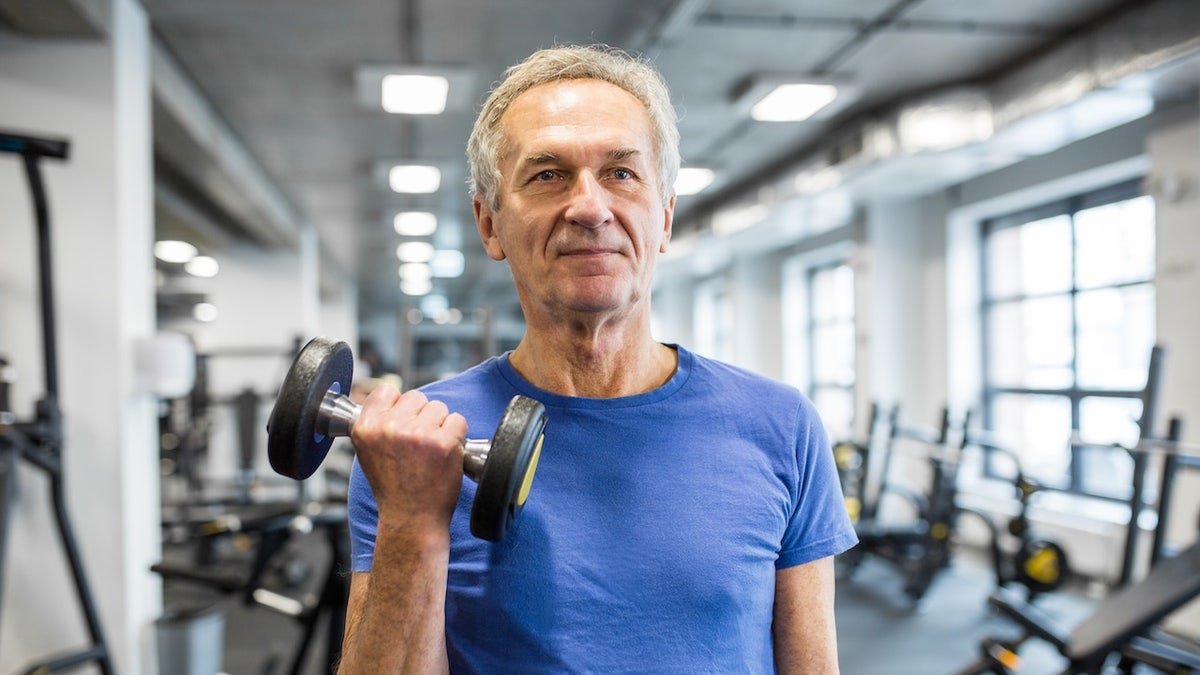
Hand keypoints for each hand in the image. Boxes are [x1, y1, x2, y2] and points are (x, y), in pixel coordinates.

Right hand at [351, 385, 467, 531]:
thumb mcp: (368, 452)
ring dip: (440, 426)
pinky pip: (458, 420)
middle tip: (418, 445)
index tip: (403, 421)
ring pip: (439, 408)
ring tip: (431, 451)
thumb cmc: (393, 489)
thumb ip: (376, 423)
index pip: (387, 391)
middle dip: (421, 416)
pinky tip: (445, 454)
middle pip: (417, 397)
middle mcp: (390, 427)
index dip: (399, 405)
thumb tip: (393, 398)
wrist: (412, 518)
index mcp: (366, 428)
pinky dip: (457, 435)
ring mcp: (418, 433)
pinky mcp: (444, 442)